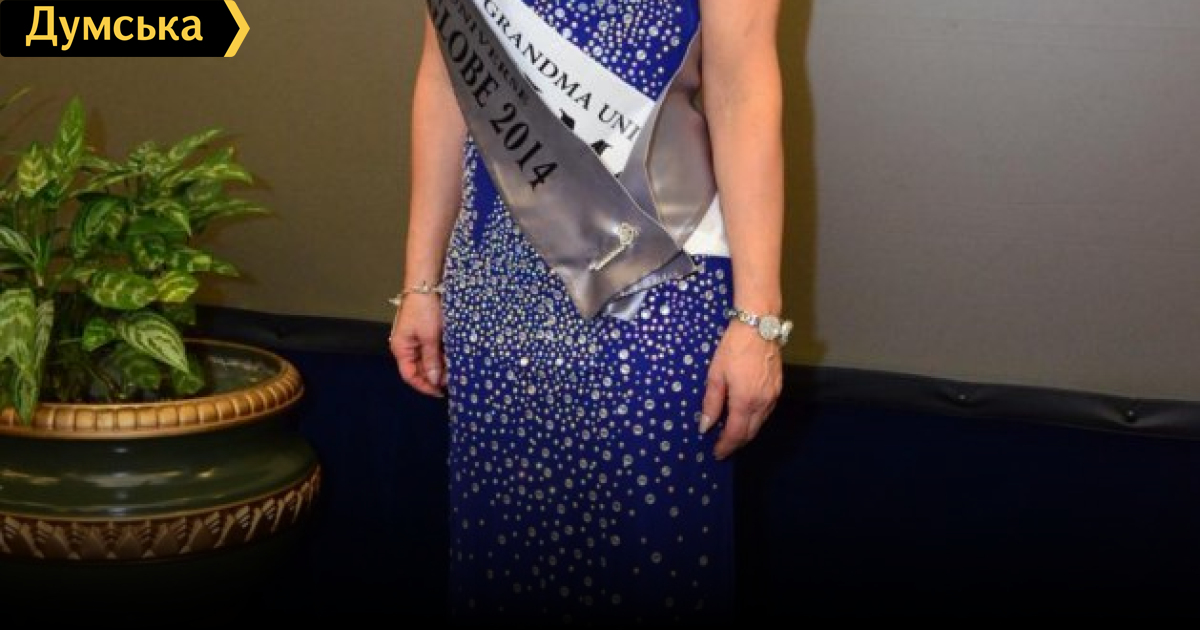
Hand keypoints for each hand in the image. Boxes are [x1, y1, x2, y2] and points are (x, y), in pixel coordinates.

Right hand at [388, 295, 446, 397]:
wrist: (426, 285)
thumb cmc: (425, 310)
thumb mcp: (430, 337)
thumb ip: (431, 360)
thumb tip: (433, 380)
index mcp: (401, 349)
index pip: (410, 376)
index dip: (425, 386)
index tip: (441, 392)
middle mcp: (406, 347)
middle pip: (419, 369)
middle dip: (435, 376)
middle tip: (453, 380)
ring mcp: (414, 339)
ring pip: (426, 360)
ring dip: (439, 366)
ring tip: (455, 369)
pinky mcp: (423, 333)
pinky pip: (430, 350)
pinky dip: (440, 355)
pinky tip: (452, 357)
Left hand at [700, 323, 783, 459]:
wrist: (759, 327)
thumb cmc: (734, 348)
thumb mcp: (716, 374)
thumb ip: (711, 403)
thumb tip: (705, 426)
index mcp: (745, 401)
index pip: (736, 434)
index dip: (726, 446)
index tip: (717, 453)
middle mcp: (763, 403)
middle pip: (750, 433)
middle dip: (736, 443)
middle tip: (722, 447)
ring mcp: (773, 396)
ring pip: (760, 423)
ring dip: (746, 432)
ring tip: (731, 434)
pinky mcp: (778, 388)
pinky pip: (766, 412)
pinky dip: (754, 420)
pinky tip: (744, 416)